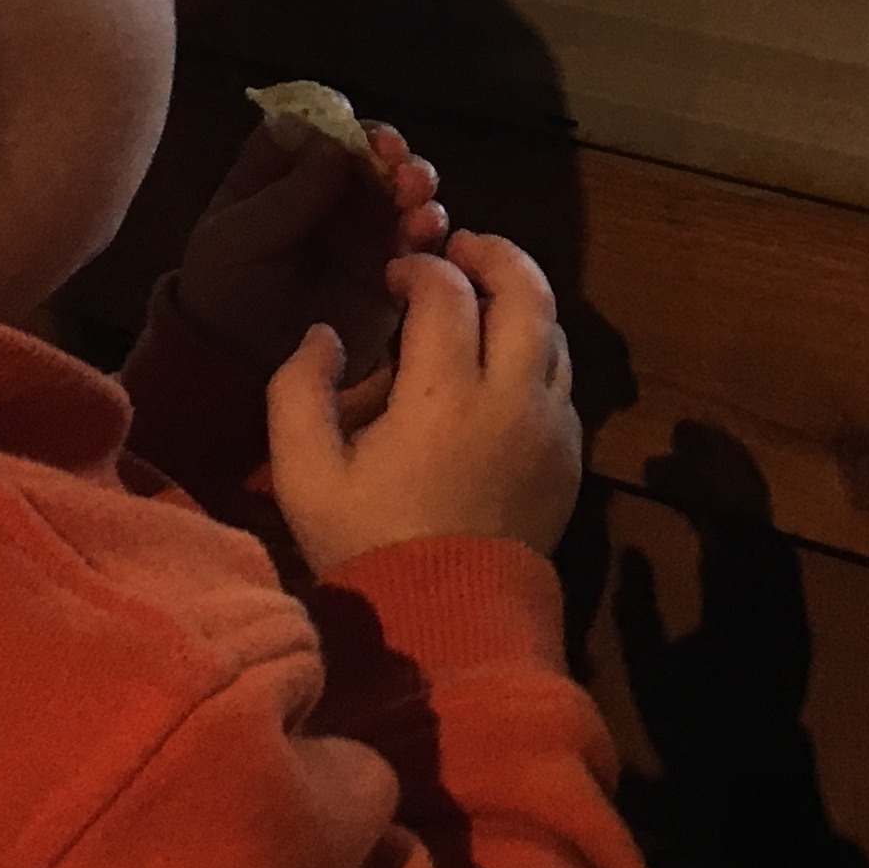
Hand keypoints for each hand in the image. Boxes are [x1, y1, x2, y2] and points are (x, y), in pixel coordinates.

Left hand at [171, 114, 449, 382]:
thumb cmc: (224, 289)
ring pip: (403, 193)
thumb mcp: (237, 239)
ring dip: (418, 188)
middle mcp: (331, 192)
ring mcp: (364, 229)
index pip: (321, 129)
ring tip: (418, 201)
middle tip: (403, 169)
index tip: (368, 137)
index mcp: (284, 171)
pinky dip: (428, 233)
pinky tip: (425, 235)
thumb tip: (337, 149)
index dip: (347, 125)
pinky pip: (418, 243)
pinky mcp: (389, 269)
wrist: (237, 366)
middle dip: (395, 155)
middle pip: (373, 156)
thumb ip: (287, 197)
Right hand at [264, 231, 580, 573]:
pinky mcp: (570, 454)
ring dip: (521, 298)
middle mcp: (512, 398)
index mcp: (444, 395)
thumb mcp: (304, 474)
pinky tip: (503, 360)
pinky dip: (537, 348)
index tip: (395, 276)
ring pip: (554, 329)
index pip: (447, 292)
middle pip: (527, 290)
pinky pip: (563, 377)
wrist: (444, 620)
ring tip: (484, 295)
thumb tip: (326, 333)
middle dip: (494, 253)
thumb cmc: (367, 541)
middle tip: (462, 247)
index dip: (420, 268)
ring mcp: (551, 425)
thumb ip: (299, 390)